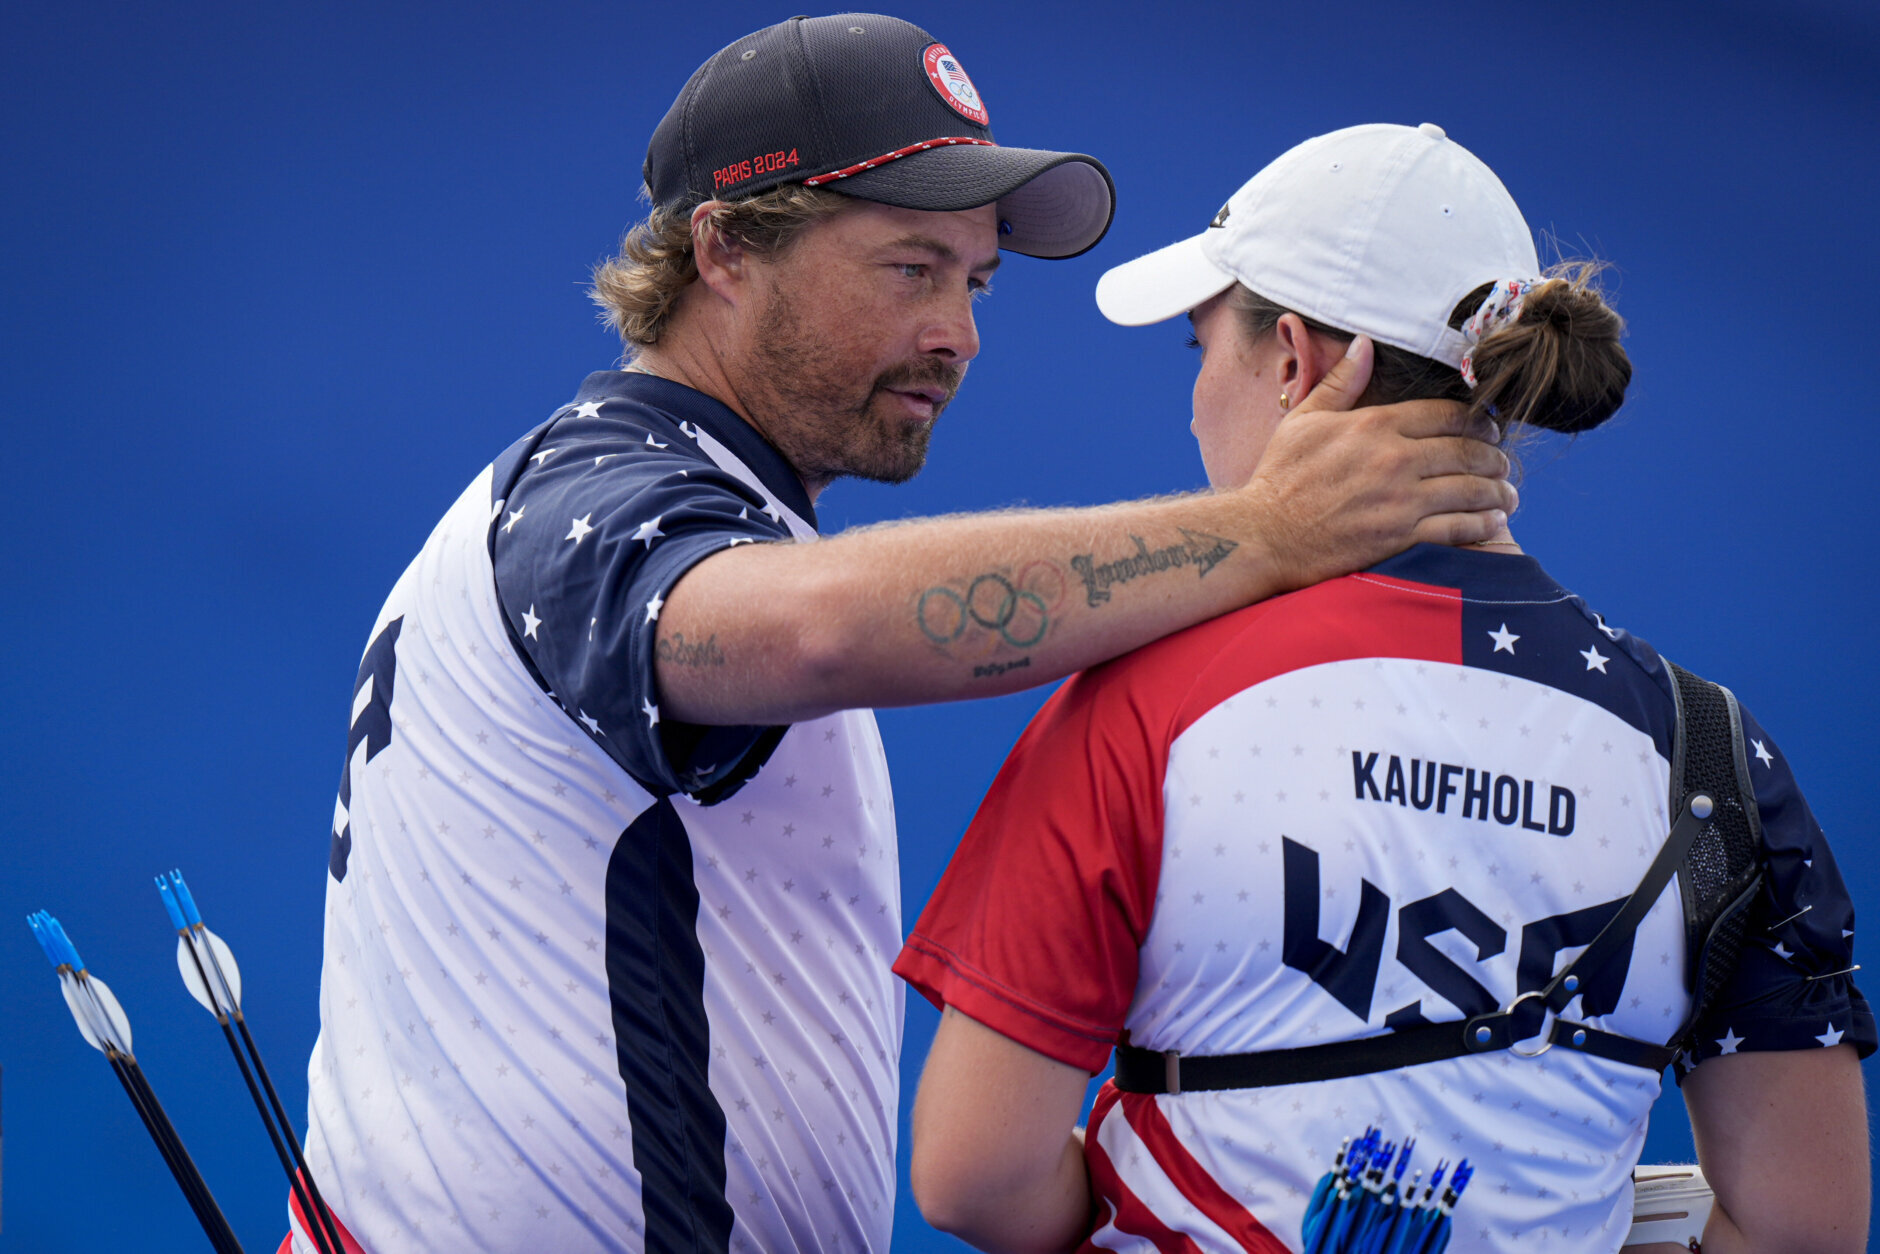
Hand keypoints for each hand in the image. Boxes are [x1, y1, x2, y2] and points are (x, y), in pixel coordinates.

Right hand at [1238, 336, 1514, 589]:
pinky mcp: (1400, 536)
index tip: (1487, 429)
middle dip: (1494, 457)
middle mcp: (1395, 459)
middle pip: (1467, 450)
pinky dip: (1482, 524)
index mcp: (1376, 425)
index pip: (1446, 415)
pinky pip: (1457, 527)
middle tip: (1503, 463)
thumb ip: (1341, 382)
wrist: (1263, 534)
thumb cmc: (1279, 476)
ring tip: (1507, 495)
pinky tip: (1494, 523)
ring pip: (1470, 489)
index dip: (1477, 421)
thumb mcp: (1304, 420)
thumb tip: (1363, 343)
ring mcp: (1401, 499)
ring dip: (1497, 492)